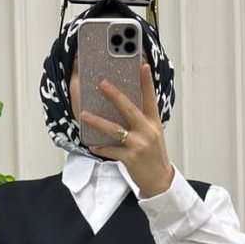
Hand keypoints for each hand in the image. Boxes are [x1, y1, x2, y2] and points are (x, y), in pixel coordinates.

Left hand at [80, 60, 174, 198]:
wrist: (160, 180)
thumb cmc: (154, 154)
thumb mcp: (153, 133)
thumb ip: (141, 119)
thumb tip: (122, 104)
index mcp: (153, 122)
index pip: (150, 97)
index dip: (147, 81)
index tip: (143, 64)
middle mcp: (147, 131)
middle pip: (129, 109)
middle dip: (115, 95)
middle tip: (102, 83)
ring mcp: (139, 145)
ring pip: (115, 130)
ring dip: (98, 121)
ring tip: (84, 114)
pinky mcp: (131, 159)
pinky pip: (111, 151)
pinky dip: (101, 148)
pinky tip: (92, 145)